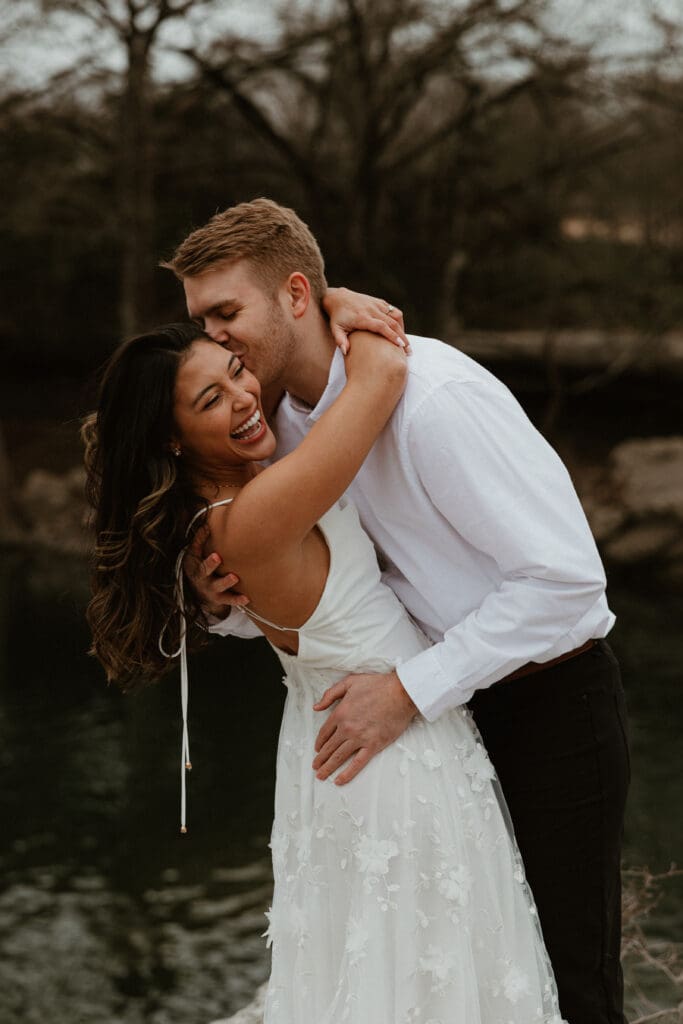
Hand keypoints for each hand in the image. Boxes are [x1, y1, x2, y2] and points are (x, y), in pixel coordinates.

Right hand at [184, 526, 249, 618]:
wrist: (198, 594)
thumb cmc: (198, 567)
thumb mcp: (194, 554)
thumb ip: (200, 540)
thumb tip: (206, 523)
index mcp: (195, 565)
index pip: (196, 555)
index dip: (202, 549)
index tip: (213, 547)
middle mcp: (202, 579)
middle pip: (204, 571)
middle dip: (210, 565)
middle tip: (217, 558)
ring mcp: (211, 590)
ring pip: (217, 587)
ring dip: (225, 582)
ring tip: (234, 577)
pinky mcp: (220, 599)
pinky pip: (228, 600)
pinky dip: (237, 600)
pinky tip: (246, 598)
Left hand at [312, 670, 416, 784]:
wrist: (400, 693)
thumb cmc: (377, 685)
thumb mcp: (350, 682)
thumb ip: (330, 694)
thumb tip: (316, 707)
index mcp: (340, 713)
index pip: (325, 732)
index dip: (319, 742)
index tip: (317, 749)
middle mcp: (347, 728)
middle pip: (329, 747)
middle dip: (320, 758)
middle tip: (315, 766)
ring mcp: (360, 738)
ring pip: (339, 757)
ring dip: (328, 767)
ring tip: (321, 775)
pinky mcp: (373, 746)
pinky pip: (357, 763)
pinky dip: (347, 774)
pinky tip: (339, 780)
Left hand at [322, 287, 410, 354]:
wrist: (339, 298)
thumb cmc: (337, 317)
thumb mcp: (335, 329)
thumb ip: (340, 340)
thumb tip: (346, 352)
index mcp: (362, 318)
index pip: (381, 326)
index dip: (392, 335)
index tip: (400, 345)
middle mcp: (372, 310)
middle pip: (392, 323)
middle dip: (402, 336)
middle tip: (408, 350)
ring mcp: (377, 304)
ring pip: (396, 315)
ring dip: (403, 329)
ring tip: (406, 342)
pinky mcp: (380, 302)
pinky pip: (393, 310)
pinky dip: (399, 321)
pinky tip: (401, 332)